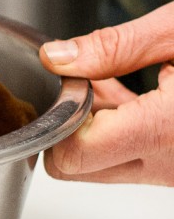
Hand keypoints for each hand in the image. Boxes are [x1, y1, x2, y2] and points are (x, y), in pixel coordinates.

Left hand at [39, 2, 173, 185]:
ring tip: (113, 84)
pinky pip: (128, 160)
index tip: (66, 85)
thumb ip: (115, 46)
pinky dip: (118, 132)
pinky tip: (129, 97)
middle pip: (77, 168)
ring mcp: (172, 172)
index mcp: (164, 130)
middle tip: (87, 82)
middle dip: (69, 123)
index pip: (72, 156)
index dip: (58, 118)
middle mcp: (168, 164)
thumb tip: (57, 57)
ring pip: (101, 167)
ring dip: (94, 128)